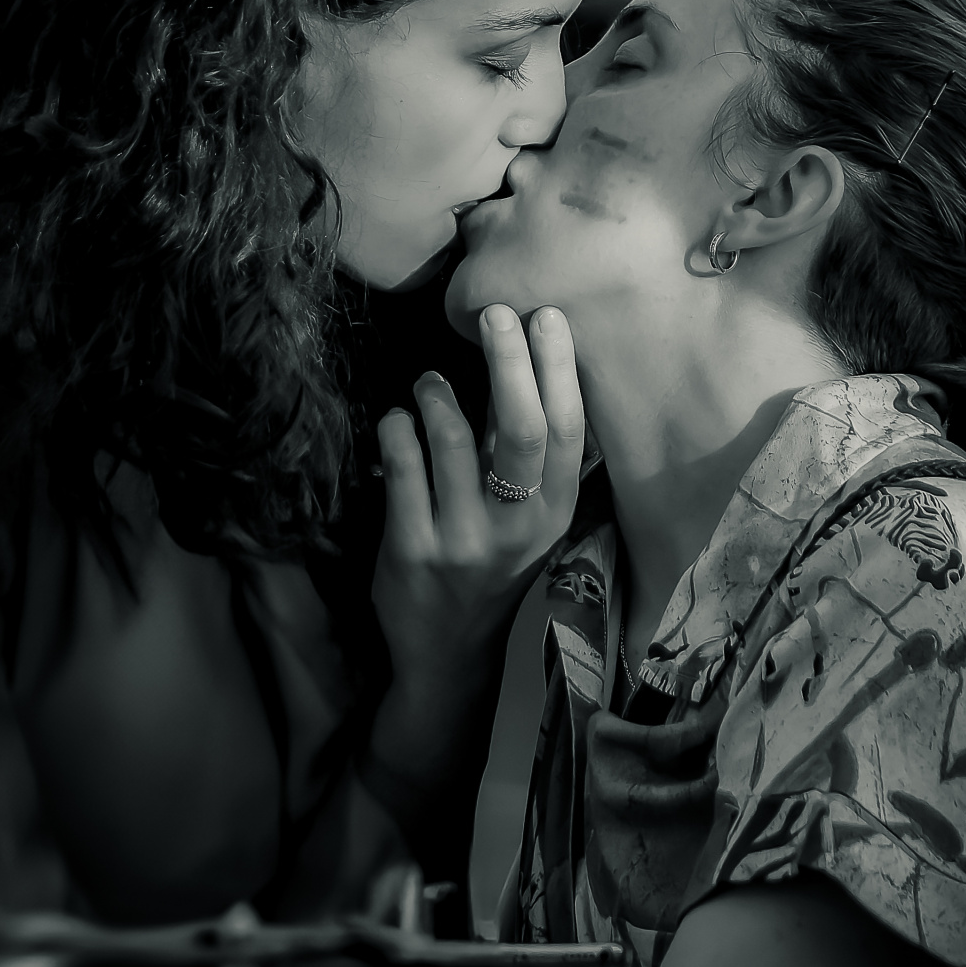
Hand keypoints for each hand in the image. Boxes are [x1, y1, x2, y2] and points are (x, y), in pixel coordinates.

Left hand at [371, 304, 584, 689]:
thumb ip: (530, 457)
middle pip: (523, 430)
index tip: (547, 314)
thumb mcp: (529, 520)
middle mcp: (519, 527)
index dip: (559, 369)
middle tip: (495, 313)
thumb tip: (529, 363)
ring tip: (429, 381)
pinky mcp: (413, 550)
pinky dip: (398, 428)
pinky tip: (397, 419)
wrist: (447, 652)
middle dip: (511, 362)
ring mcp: (465, 541)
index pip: (568, 431)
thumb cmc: (491, 565)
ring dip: (437, 395)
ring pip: (455, 440)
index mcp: (555, 512)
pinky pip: (403, 468)